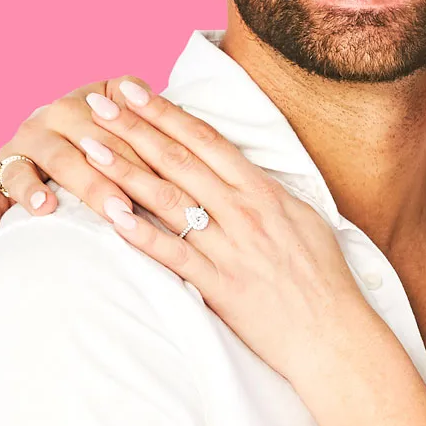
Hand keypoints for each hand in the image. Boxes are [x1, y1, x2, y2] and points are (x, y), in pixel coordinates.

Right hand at [0, 77, 155, 241]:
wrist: (67, 134)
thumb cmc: (108, 126)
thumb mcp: (121, 103)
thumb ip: (134, 97)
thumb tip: (138, 89)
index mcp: (71, 109)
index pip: (102, 136)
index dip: (129, 160)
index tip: (152, 184)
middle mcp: (38, 127)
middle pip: (65, 157)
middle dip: (93, 185)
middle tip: (118, 211)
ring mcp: (14, 152)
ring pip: (20, 172)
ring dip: (31, 191)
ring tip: (46, 208)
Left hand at [76, 79, 382, 387]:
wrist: (334, 334)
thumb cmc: (324, 280)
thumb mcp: (305, 221)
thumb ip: (269, 195)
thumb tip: (244, 175)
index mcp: (264, 192)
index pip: (207, 140)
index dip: (167, 112)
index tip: (135, 91)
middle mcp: (245, 213)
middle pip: (180, 160)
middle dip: (135, 128)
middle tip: (98, 103)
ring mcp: (231, 249)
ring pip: (169, 201)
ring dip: (126, 173)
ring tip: (91, 150)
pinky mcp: (221, 287)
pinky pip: (175, 257)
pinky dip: (142, 237)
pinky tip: (111, 219)